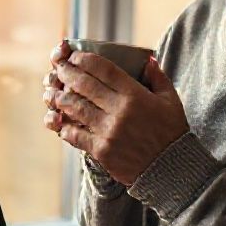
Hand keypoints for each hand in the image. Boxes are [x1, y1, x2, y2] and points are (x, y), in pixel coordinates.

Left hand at [42, 41, 188, 184]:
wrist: (171, 169)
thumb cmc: (172, 132)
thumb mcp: (171, 101)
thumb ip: (158, 78)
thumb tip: (147, 59)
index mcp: (136, 96)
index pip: (104, 69)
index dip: (85, 59)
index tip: (75, 56)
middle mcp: (119, 111)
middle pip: (84, 85)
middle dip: (67, 73)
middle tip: (59, 68)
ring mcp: (108, 132)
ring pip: (75, 108)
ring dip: (60, 98)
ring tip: (53, 92)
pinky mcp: (101, 151)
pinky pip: (76, 134)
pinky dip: (65, 126)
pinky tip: (60, 120)